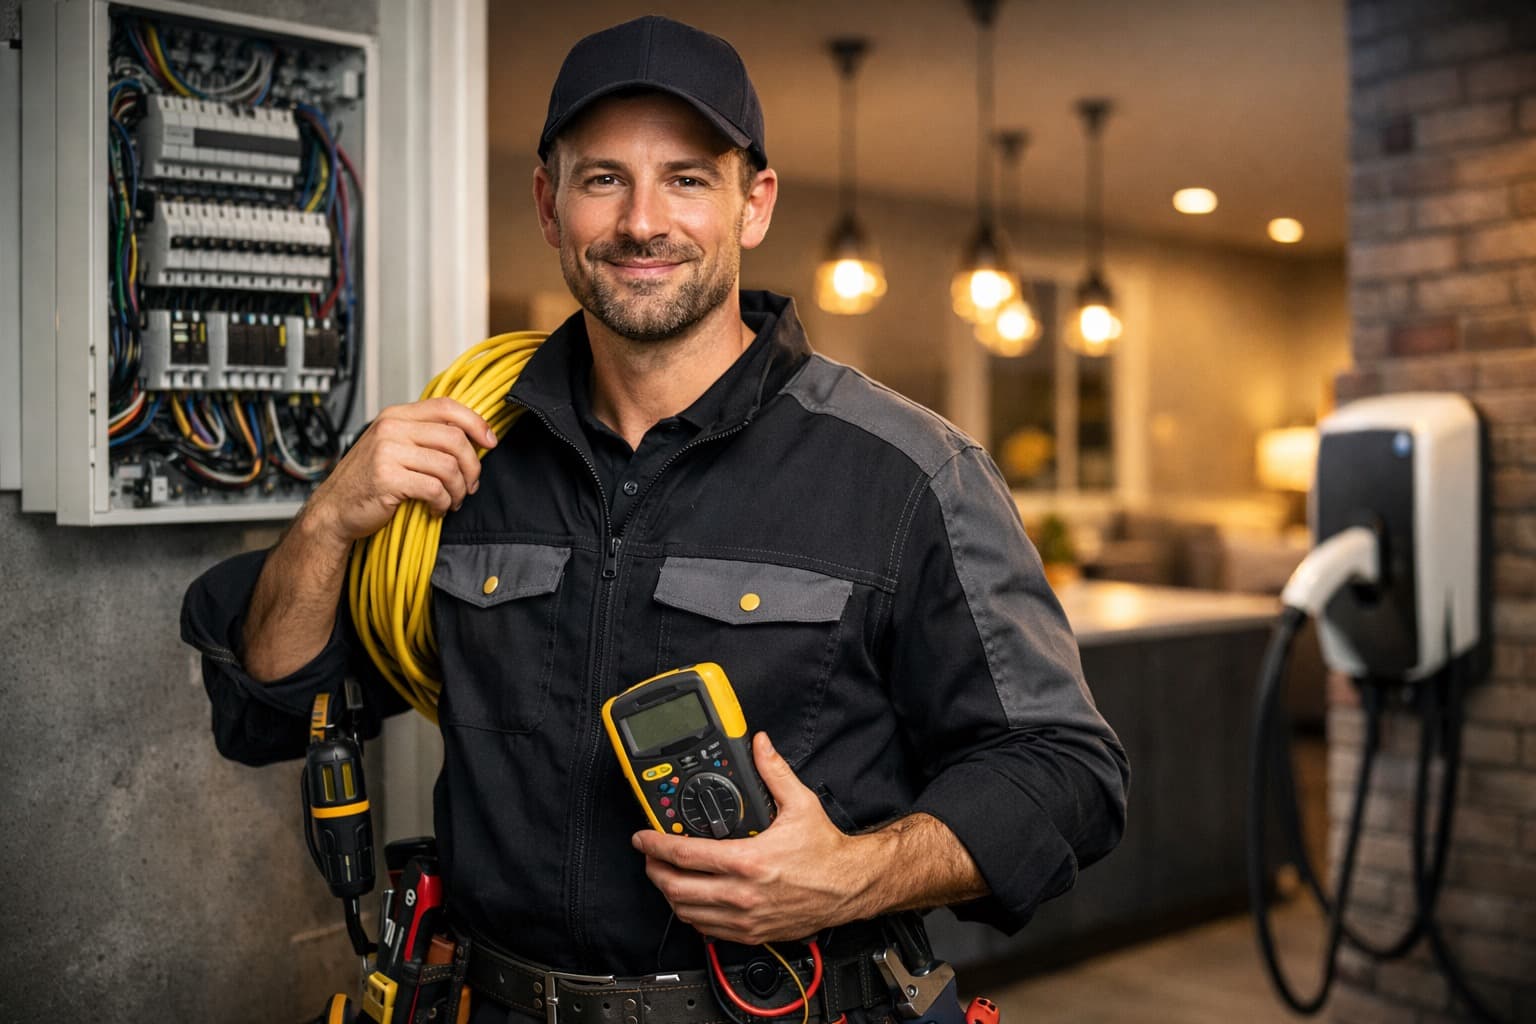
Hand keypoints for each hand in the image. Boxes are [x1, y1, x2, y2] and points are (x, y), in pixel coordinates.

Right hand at [303, 397, 496, 546]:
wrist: (334, 509)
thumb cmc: (368, 481)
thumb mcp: (393, 447)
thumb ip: (423, 437)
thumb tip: (470, 440)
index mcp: (396, 416)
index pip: (446, 406)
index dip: (475, 423)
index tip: (490, 442)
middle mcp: (391, 428)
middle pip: (454, 438)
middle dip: (472, 466)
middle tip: (471, 485)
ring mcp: (388, 452)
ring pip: (448, 466)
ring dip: (459, 489)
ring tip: (453, 500)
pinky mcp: (388, 478)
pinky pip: (435, 488)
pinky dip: (443, 503)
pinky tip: (437, 509)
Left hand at [632, 733, 879, 944]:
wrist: (850, 887)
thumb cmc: (826, 852)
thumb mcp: (800, 804)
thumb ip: (774, 771)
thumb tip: (760, 745)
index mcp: (748, 861)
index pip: (685, 855)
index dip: (655, 845)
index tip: (643, 837)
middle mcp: (742, 893)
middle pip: (676, 888)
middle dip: (654, 870)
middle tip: (649, 856)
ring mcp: (745, 918)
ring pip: (687, 913)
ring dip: (669, 894)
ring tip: (666, 875)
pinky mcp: (751, 934)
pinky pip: (707, 930)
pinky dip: (691, 914)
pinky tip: (692, 899)